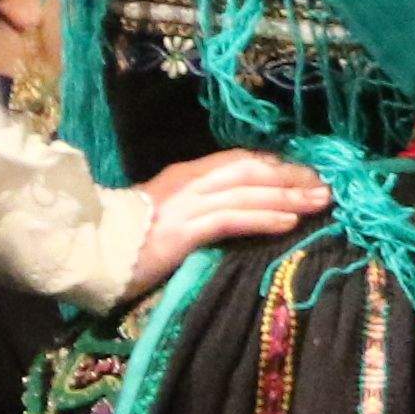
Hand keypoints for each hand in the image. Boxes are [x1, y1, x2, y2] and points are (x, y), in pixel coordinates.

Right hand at [122, 148, 329, 300]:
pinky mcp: (182, 232)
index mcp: (186, 174)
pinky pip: (230, 220)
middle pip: (251, 171)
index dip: (277, 165)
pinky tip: (287, 222)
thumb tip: (244, 202)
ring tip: (319, 203)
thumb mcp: (171, 209)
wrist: (88, 252)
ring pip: (247, 193)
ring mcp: (185, 206)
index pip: (240, 161)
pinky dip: (262, 218)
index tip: (307, 173)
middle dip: (291, 177)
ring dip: (288, 197)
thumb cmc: (130, 237)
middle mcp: (189, 182)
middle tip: (326, 186)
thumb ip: (203, 201)